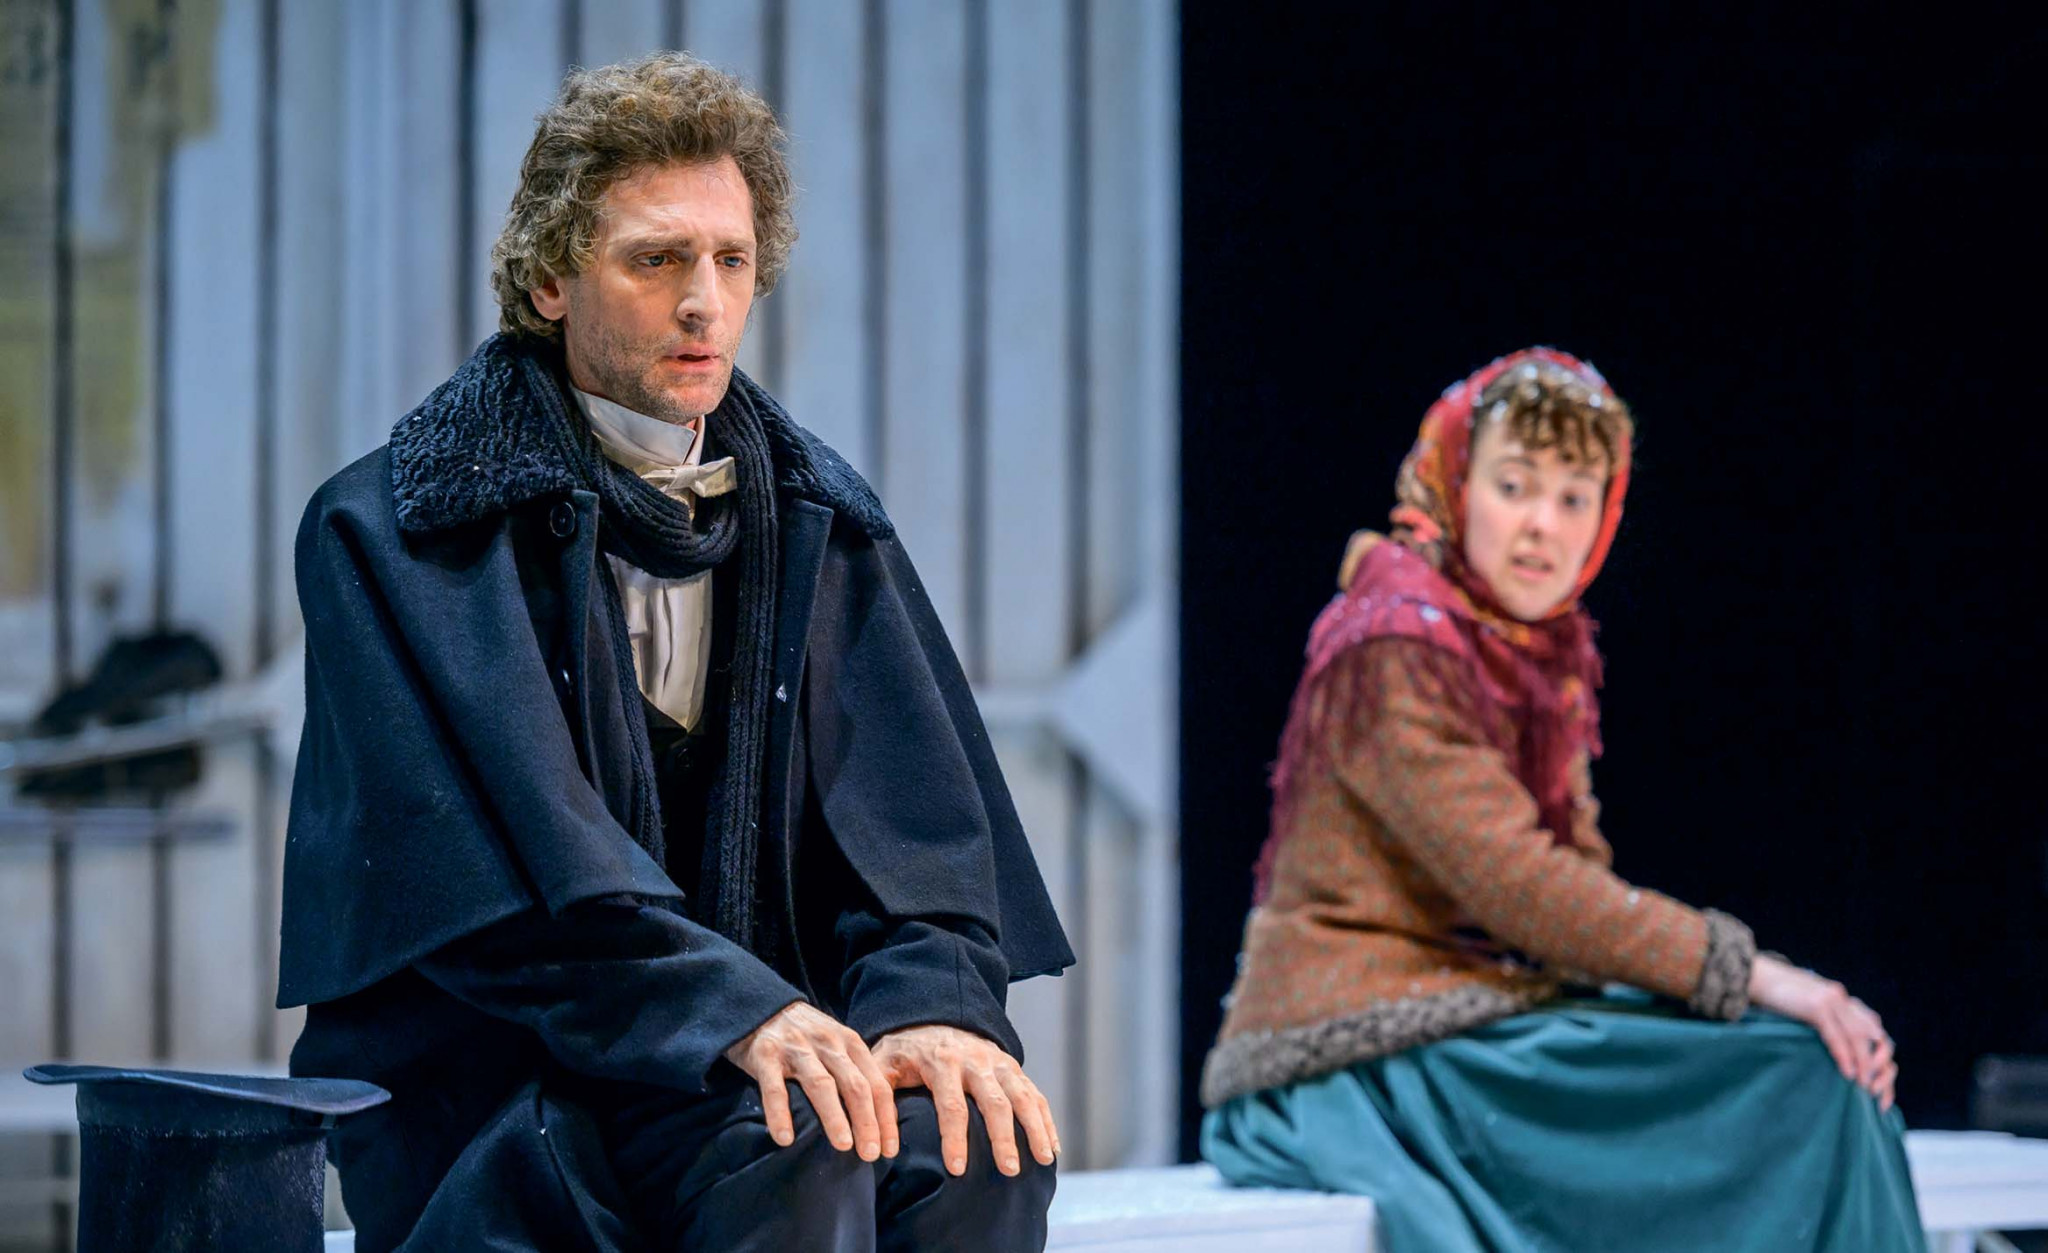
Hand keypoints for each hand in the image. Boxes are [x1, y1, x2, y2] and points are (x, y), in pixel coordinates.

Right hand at [724, 1002, 898, 1160]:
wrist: (759, 1005)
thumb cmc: (804, 1035)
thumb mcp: (835, 1044)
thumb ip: (854, 1072)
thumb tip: (878, 1121)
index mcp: (850, 1043)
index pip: (877, 1084)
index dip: (885, 1118)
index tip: (889, 1150)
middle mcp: (827, 1043)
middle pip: (855, 1085)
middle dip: (867, 1122)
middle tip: (871, 1154)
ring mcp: (796, 1048)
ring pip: (821, 1085)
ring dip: (835, 1117)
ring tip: (843, 1146)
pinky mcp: (765, 1055)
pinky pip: (775, 1088)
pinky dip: (780, 1113)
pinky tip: (785, 1139)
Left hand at [871, 1025, 1057, 1177]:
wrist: (932, 1017)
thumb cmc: (903, 1053)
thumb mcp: (883, 1069)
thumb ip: (880, 1104)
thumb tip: (881, 1150)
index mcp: (942, 1062)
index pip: (952, 1104)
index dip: (955, 1138)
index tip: (957, 1170)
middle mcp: (976, 1061)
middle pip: (994, 1102)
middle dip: (1003, 1137)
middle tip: (1008, 1170)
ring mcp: (998, 1063)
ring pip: (1023, 1096)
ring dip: (1035, 1129)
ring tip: (1044, 1161)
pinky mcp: (1013, 1068)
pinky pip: (1034, 1094)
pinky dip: (1046, 1120)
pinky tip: (1052, 1147)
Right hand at [1748, 955, 1896, 1110]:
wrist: (1758, 976)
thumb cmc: (1780, 997)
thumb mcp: (1809, 1009)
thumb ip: (1828, 1022)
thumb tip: (1839, 1050)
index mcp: (1844, 1000)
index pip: (1874, 1029)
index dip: (1882, 1055)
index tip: (1879, 1080)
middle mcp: (1843, 999)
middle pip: (1873, 1035)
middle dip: (1879, 1064)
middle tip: (1876, 1090)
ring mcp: (1832, 1000)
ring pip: (1858, 1036)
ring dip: (1864, 1063)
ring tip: (1864, 1086)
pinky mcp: (1817, 1005)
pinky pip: (1836, 1035)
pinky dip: (1845, 1055)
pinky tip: (1848, 1072)